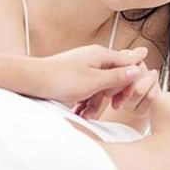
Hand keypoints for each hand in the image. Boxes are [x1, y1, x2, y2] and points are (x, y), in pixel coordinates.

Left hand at [30, 45, 147, 102]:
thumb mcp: (95, 82)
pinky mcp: (74, 78)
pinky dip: (85, 102)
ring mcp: (83, 68)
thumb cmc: (61, 79)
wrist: (31, 81)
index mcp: (101, 54)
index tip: (126, 98)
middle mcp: (94, 58)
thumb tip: (138, 70)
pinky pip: (87, 90)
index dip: (131, 82)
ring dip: (95, 103)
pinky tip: (79, 113)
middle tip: (111, 106)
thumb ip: (118, 77)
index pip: (128, 64)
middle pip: (115, 77)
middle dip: (111, 95)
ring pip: (100, 87)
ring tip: (86, 115)